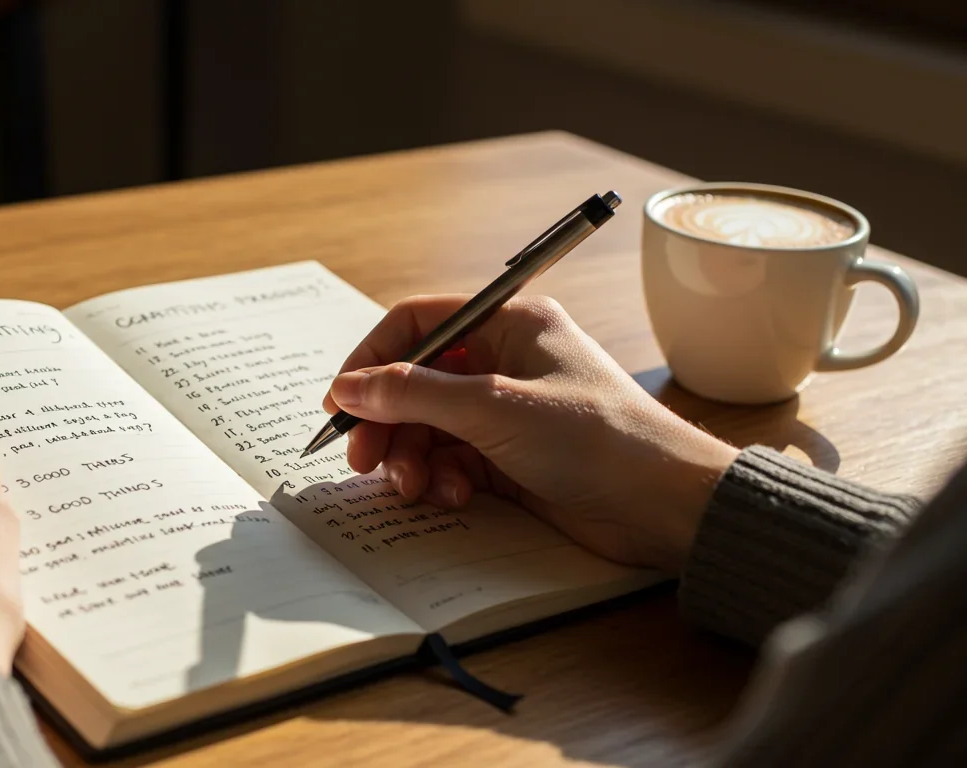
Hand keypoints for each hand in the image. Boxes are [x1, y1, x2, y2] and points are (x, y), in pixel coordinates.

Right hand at [323, 295, 738, 572]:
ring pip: (430, 427)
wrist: (666, 507)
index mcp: (510, 324)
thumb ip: (415, 394)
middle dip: (387, 420)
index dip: (373, 359)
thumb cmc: (598, 439)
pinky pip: (453, 461)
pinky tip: (453, 496)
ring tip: (412, 485)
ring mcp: (508, 413)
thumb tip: (350, 387)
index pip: (419, 323)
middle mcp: (506, 362)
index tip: (341, 401)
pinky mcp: (512, 460)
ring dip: (411, 456)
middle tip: (363, 458)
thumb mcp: (496, 408)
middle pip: (417, 381)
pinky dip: (442, 479)